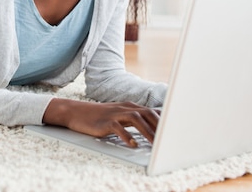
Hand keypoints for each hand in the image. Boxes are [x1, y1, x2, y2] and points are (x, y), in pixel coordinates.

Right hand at [42, 98, 159, 146]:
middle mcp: (125, 108)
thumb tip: (152, 130)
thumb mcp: (119, 115)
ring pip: (136, 119)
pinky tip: (132, 144)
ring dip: (148, 132)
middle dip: (160, 126)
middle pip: (148, 113)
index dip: (165, 121)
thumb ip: (134, 120)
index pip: (152, 111)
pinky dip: (127, 136)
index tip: (174, 132)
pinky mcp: (105, 122)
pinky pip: (118, 128)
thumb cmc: (99, 116)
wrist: (77, 112)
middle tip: (169, 139)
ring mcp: (115, 114)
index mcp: (130, 107)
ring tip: (155, 144)